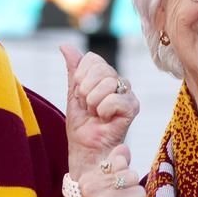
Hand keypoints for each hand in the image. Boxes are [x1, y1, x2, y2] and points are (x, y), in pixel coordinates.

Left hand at [61, 45, 138, 176]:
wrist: (86, 151)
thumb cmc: (81, 126)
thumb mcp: (73, 94)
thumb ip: (73, 70)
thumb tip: (65, 45)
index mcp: (106, 77)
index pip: (92, 59)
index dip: (80, 76)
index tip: (79, 94)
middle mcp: (119, 82)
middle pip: (100, 67)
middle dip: (85, 90)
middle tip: (87, 106)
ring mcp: (128, 94)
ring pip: (107, 82)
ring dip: (93, 102)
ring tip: (95, 114)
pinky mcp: (132, 108)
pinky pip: (114, 99)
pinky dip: (102, 110)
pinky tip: (105, 119)